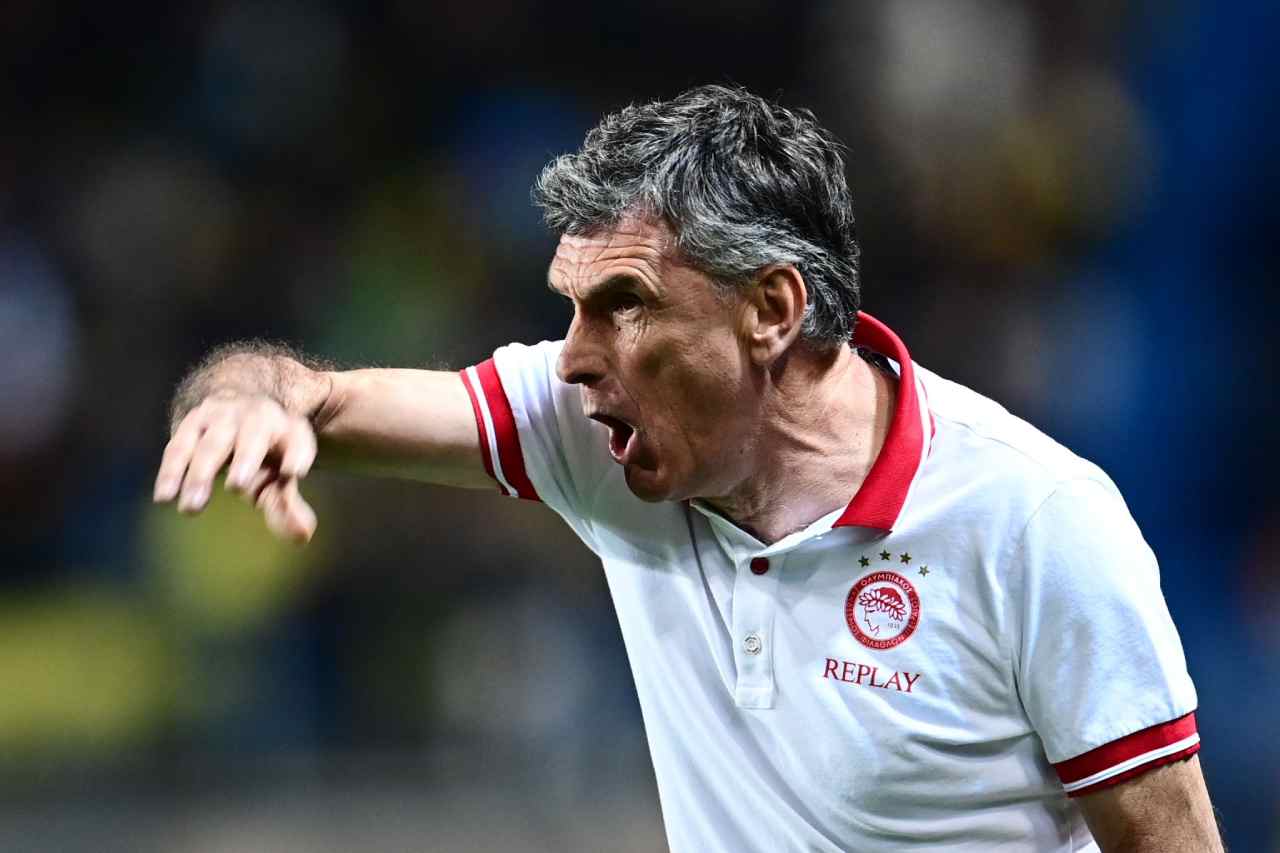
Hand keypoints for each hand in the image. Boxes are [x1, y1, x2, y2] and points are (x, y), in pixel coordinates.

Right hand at [153, 391, 318, 542]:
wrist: (234, 406)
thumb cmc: (264, 453)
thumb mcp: (280, 475)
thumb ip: (288, 506)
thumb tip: (302, 535)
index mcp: (288, 429)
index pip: (299, 440)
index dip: (298, 454)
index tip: (295, 472)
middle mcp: (257, 416)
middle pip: (252, 437)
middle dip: (245, 460)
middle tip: (237, 488)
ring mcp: (223, 416)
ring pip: (212, 444)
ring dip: (201, 474)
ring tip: (192, 508)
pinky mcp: (192, 422)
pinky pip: (179, 447)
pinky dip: (171, 471)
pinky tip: (164, 497)